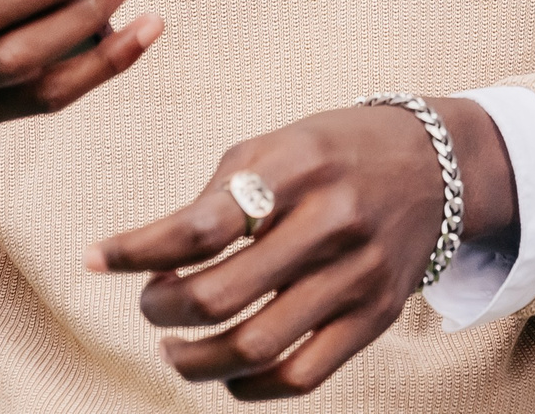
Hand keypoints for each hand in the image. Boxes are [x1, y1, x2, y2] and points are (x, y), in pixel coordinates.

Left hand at [89, 99, 517, 399]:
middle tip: (150, 303)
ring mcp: (358, 276)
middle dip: (162, 309)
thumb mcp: (276, 146)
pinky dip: (247, 388)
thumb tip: (144, 257)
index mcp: (297, 167)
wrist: (440, 166)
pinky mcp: (375, 317)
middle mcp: (332, 222)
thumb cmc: (335, 153)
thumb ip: (216, 197)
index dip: (136, 249)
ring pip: (256, 347)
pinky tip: (223, 373)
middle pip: (222, 295)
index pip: (200, 224)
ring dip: (194, 359)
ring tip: (173, 348)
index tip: (94, 258)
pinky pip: (301, 377)